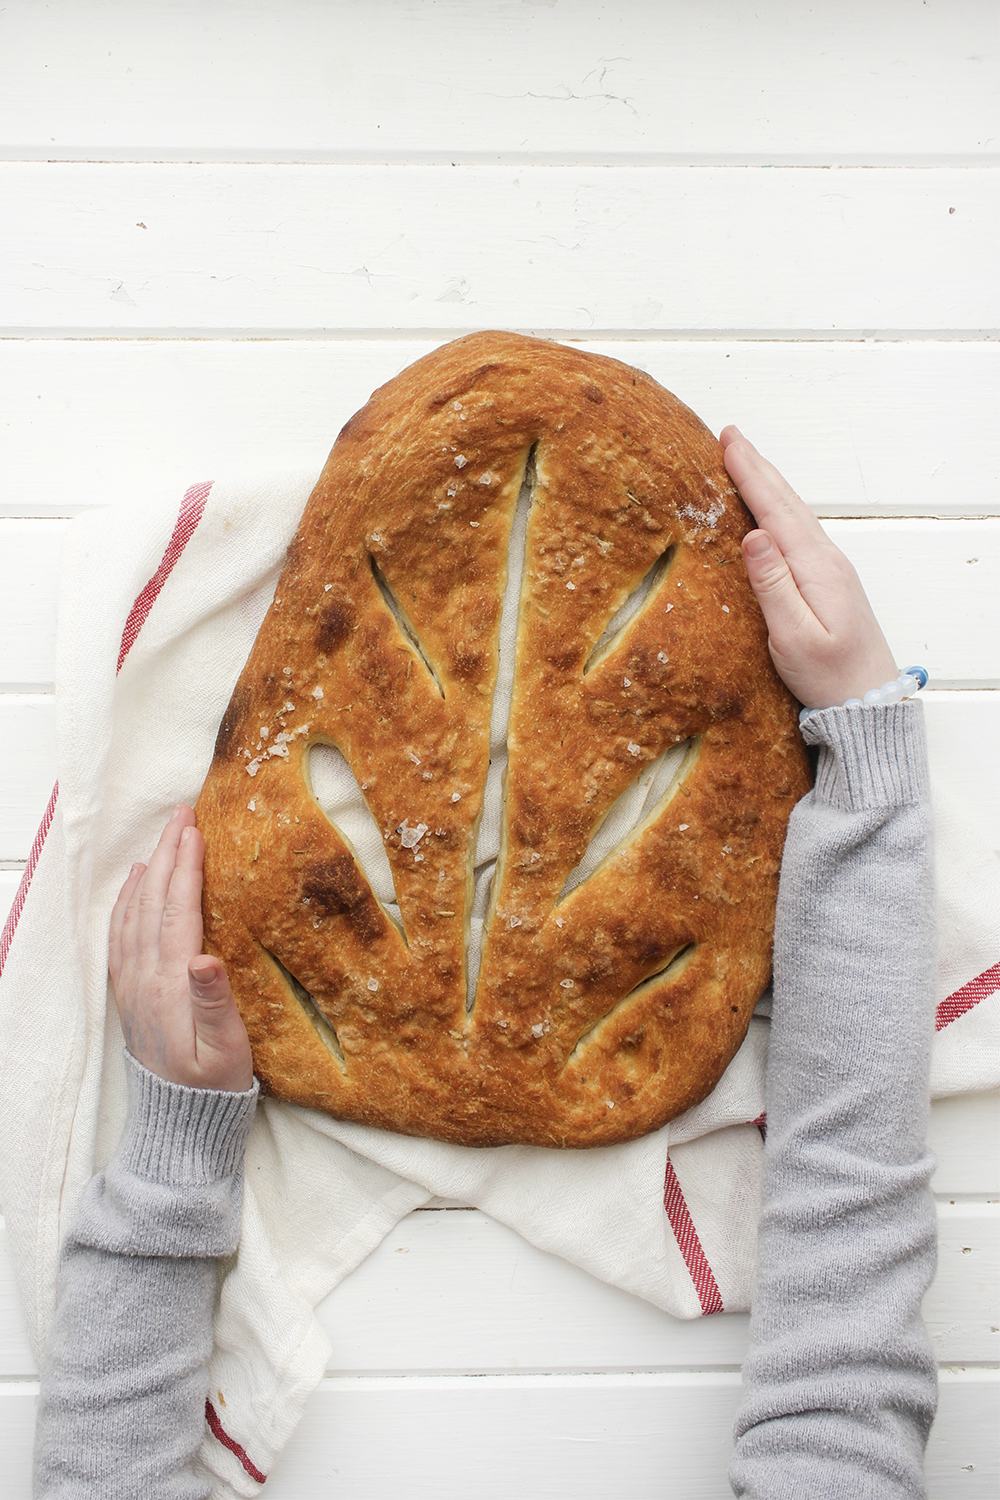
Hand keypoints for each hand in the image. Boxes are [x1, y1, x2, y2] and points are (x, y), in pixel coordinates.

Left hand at [109, 806, 253, 1091]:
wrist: (177, 1122)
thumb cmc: (213, 1086)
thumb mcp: (225, 1051)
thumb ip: (214, 1004)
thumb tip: (205, 958)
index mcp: (171, 986)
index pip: (176, 913)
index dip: (185, 870)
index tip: (195, 831)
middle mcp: (144, 978)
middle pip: (152, 902)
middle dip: (166, 855)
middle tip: (182, 814)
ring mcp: (131, 984)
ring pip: (135, 912)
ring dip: (149, 870)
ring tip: (165, 836)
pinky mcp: (129, 991)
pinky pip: (121, 933)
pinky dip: (128, 900)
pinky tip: (137, 882)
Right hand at [721, 426, 896, 708]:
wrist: (868, 702)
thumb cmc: (828, 676)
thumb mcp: (793, 637)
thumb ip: (773, 585)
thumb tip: (753, 536)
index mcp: (816, 568)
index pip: (776, 510)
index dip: (750, 475)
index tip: (728, 443)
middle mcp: (827, 560)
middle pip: (787, 503)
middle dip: (758, 467)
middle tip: (730, 435)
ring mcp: (831, 569)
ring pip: (795, 514)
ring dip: (769, 484)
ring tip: (745, 461)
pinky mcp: (829, 582)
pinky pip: (799, 531)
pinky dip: (779, 509)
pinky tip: (770, 509)